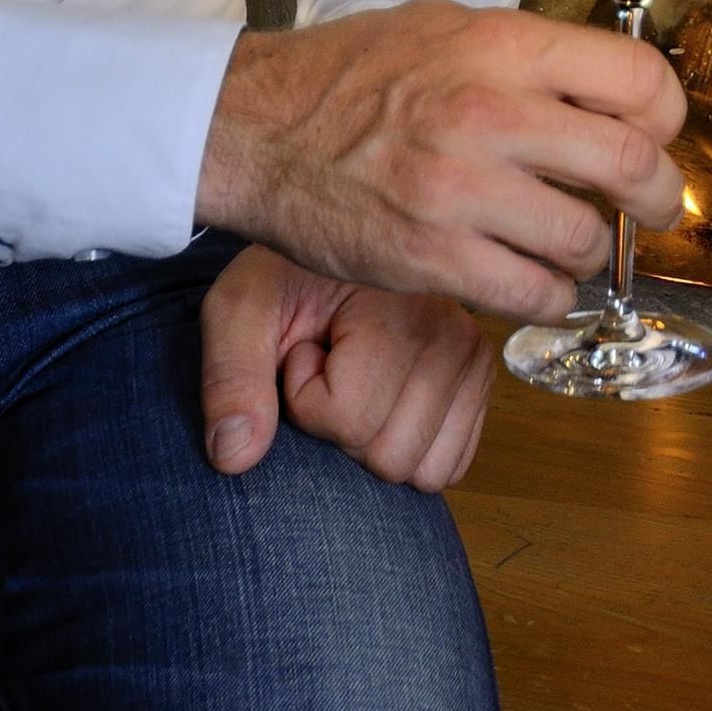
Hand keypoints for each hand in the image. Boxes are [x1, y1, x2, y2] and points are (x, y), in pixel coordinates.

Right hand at [195, 0, 686, 320]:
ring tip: (573, 244)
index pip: (637, 80)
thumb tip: (605, 86)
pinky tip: (534, 280)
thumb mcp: (446, 24)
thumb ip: (527, 53)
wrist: (254, 126)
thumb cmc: (349, 74)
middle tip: (651, 207)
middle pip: (631, 164)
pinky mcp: (431, 258)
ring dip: (593, 252)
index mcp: (502, 47)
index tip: (657, 134)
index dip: (665, 115)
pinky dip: (549, 295)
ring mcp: (461, 191)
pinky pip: (533, 293)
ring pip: (586, 239)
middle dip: (656, 196)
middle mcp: (490, 114)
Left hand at [197, 242, 496, 491]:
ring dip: (378, 440)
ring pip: (424, 472)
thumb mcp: (239, 308)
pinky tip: (387, 396)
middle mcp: (455, 336)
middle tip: (333, 365)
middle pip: (390, 456)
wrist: (330, 239)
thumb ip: (231, 378)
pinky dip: (410, 450)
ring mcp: (476, 364)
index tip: (304, 347)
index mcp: (403, 309)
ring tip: (359, 378)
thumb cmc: (284, 278)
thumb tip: (232, 458)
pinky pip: (449, 466)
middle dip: (343, 427)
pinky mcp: (480, 388)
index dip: (303, 399)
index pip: (350, 419)